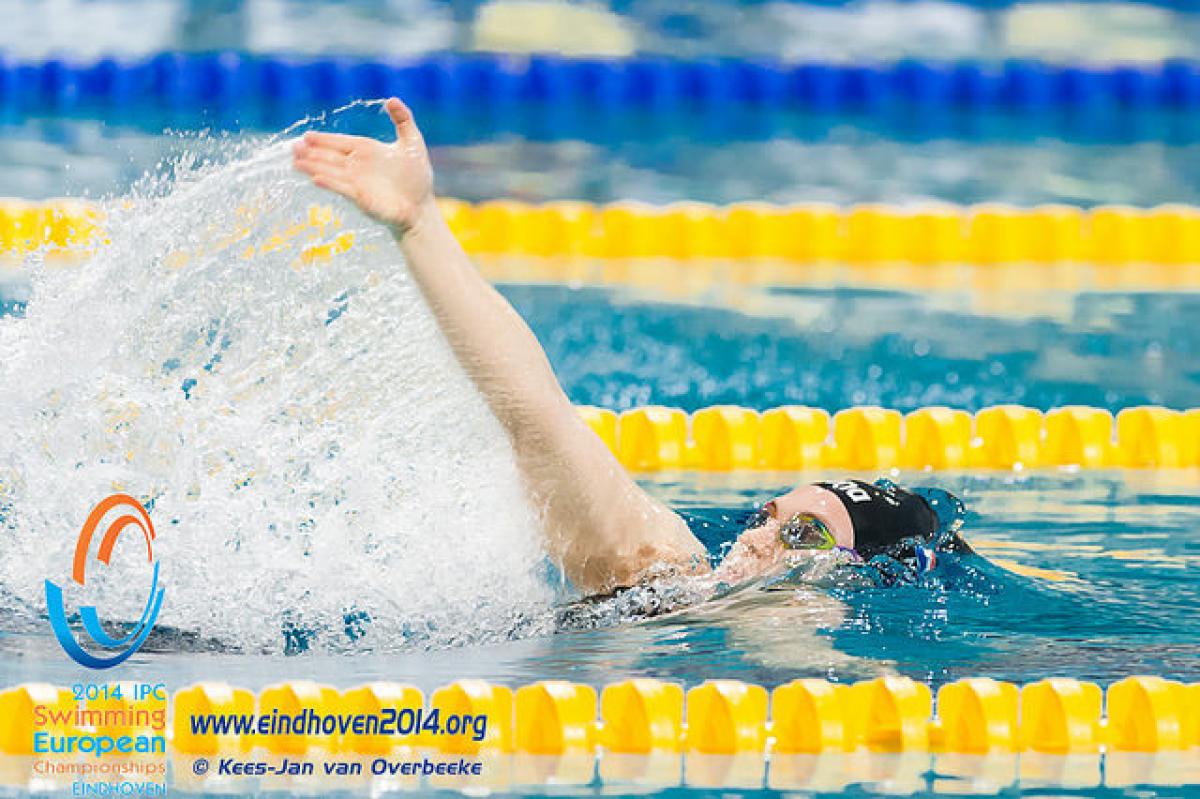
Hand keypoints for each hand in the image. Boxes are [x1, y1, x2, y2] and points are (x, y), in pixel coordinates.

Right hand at [292, 97, 434, 234]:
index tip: (307, 136)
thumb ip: (403, 120)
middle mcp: (358, 166)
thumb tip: (392, 100)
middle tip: (293, 148)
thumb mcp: (412, 143)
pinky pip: (343, 189)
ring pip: (331, 172)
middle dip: (312, 153)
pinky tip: (316, 179)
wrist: (421, 206)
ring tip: (296, 163)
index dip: (324, 140)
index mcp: (367, 151)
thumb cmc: (417, 176)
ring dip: (314, 168)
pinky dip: (330, 183)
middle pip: (330, 157)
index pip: (341, 143)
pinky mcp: (361, 199)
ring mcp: (358, 183)